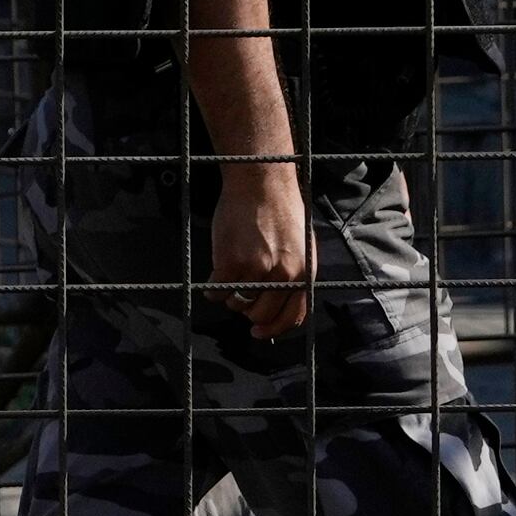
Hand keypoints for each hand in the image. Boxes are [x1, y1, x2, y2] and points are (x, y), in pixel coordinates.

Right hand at [207, 165, 313, 341]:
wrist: (261, 183)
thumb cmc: (280, 210)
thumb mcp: (301, 246)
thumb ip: (293, 275)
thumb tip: (279, 302)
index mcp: (303, 273)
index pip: (291, 316)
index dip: (273, 329)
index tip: (258, 332)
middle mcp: (283, 275)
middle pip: (260, 314)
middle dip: (247, 309)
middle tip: (239, 296)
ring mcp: (256, 269)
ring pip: (237, 303)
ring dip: (230, 296)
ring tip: (229, 276)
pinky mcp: (231, 262)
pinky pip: (217, 290)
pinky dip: (212, 287)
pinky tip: (214, 276)